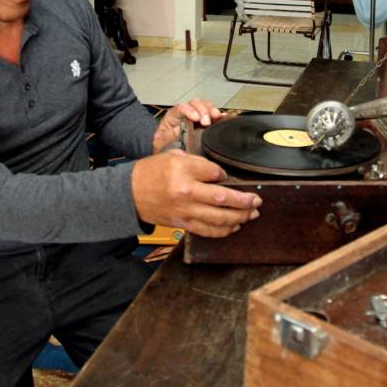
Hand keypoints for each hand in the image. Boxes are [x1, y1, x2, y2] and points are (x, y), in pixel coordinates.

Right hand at [131, 149, 261, 237]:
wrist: (129, 193)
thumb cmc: (149, 173)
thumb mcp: (171, 156)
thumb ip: (195, 162)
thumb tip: (216, 171)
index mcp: (182, 171)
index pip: (214, 172)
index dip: (225, 174)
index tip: (227, 175)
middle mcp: (186, 192)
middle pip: (223, 198)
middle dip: (244, 201)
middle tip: (257, 200)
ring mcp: (185, 211)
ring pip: (219, 218)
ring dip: (240, 217)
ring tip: (252, 214)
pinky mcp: (182, 224)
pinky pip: (207, 230)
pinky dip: (224, 230)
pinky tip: (234, 226)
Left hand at [152, 99, 224, 152]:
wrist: (166, 152)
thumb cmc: (163, 146)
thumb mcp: (160, 142)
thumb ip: (167, 136)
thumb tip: (177, 130)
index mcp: (173, 116)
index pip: (182, 107)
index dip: (190, 110)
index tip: (196, 118)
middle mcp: (185, 113)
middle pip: (195, 103)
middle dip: (203, 110)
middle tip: (206, 121)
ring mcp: (195, 117)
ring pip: (205, 106)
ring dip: (211, 111)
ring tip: (216, 118)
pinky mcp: (204, 123)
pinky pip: (212, 115)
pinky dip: (219, 116)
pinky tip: (223, 117)